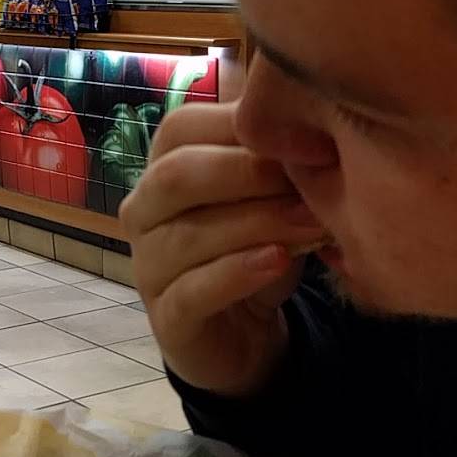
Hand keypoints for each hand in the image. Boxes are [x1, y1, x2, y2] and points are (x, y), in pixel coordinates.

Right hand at [118, 101, 325, 397]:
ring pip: (189, 235)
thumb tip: (309, 121)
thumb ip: (275, 160)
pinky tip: (278, 261)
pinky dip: (238, 272)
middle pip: (176, 175)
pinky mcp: (165, 318)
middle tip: (311, 175)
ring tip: (313, 222)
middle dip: (247, 171)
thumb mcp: (271, 198)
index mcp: (162, 168)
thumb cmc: (254, 249)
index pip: (181, 127)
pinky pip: (193, 291)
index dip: (240, 125)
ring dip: (258, 224)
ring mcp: (147, 266)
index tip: (305, 134)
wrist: (245, 335)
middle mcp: (143, 212)